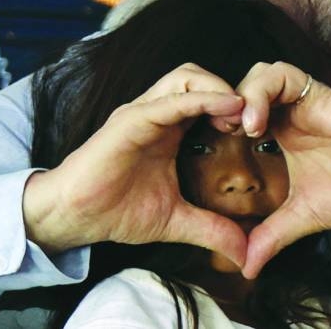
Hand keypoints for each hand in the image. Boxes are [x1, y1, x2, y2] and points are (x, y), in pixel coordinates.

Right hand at [22, 63, 248, 266]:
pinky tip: (226, 107)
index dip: (235, 106)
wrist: (73, 217)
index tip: (257, 130)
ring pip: (186, 76)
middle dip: (230, 88)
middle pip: (199, 77)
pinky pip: (170, 100)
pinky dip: (201, 98)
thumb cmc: (116, 211)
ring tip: (241, 112)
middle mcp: (158, 113)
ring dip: (219, 87)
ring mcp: (143, 112)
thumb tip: (245, 254)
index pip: (207, 98)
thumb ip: (211, 229)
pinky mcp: (131, 119)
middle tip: (252, 119)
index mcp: (170, 129)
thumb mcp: (176, 221)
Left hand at [236, 62, 330, 277]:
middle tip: (219, 132)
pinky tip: (257, 124)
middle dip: (225, 104)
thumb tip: (246, 267)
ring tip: (240, 129)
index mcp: (282, 133)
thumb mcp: (300, 217)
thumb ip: (270, 236)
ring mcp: (304, 101)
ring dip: (243, 96)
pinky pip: (284, 74)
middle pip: (245, 86)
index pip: (241, 110)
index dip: (221, 119)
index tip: (211, 145)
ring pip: (261, 74)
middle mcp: (290, 112)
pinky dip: (262, 92)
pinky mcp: (320, 94)